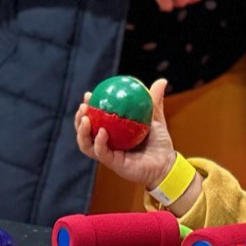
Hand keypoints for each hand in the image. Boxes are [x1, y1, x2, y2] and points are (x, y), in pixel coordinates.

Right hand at [75, 77, 177, 191]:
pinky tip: (101, 132)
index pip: (94, 119)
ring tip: (85, 118)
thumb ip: (154, 102)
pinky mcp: (114, 164)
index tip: (89, 94)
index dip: (88, 107)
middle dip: (79, 119)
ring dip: (82, 131)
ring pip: (87, 145)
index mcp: (112, 132)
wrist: (167, 163)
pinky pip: (102, 153)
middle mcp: (107, 143)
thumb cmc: (159, 142)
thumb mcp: (156, 119)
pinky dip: (99, 142)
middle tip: (83, 106)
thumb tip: (161, 80)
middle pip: (85, 132)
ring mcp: (108, 154)